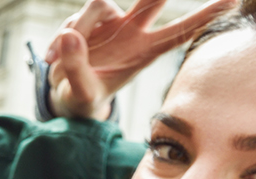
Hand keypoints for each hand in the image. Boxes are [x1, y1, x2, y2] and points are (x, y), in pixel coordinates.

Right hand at [45, 0, 233, 119]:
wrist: (66, 92)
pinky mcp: (86, 18)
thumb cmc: (85, 94)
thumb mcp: (82, 92)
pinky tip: (50, 58)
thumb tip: (68, 35)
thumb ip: (75, 67)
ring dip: (79, 26)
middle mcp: (131, 30)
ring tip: (57, 60)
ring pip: (99, 4)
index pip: (179, 30)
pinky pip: (73, 18)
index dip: (205, 14)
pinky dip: (59, 39)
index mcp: (144, 51)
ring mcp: (109, 22)